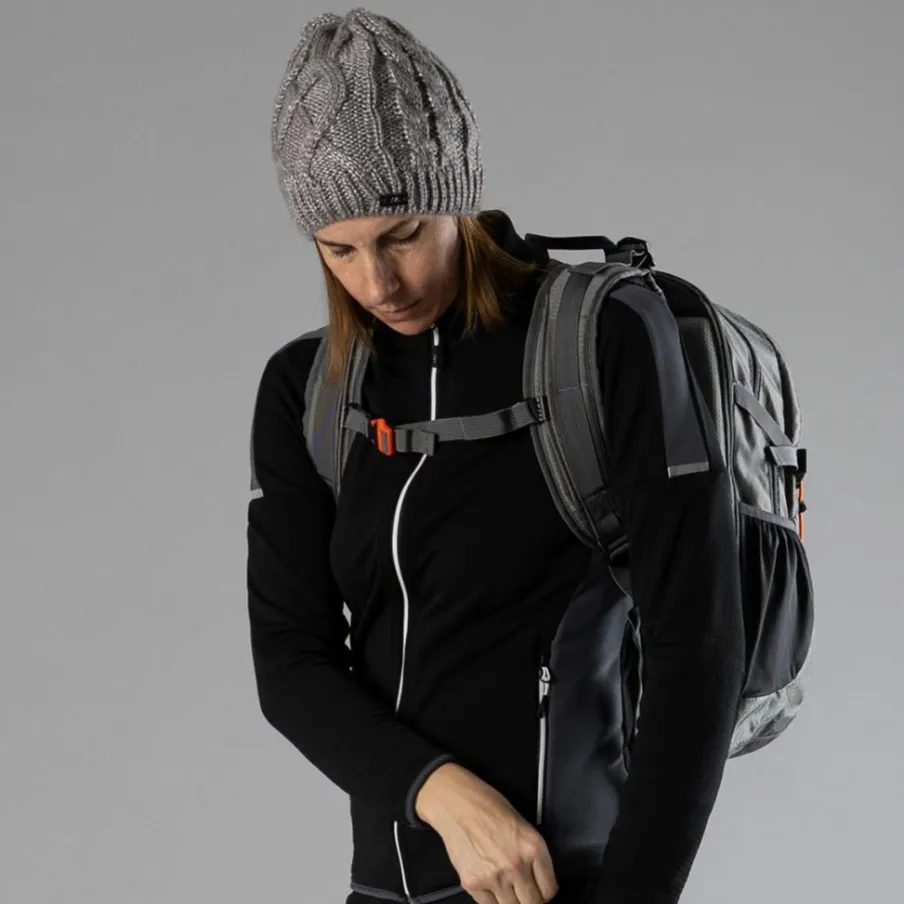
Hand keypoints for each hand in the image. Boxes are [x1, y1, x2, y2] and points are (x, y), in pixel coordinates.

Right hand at [415, 762, 558, 903]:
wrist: (457, 803)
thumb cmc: (487, 807)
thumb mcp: (521, 825)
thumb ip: (532, 855)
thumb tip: (538, 879)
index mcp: (533, 847)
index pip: (549, 890)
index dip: (544, 892)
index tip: (539, 890)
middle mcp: (516, 865)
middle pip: (532, 903)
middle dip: (528, 899)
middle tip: (522, 891)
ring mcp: (494, 877)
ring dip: (509, 900)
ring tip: (503, 885)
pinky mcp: (473, 883)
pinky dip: (490, 898)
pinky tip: (488, 882)